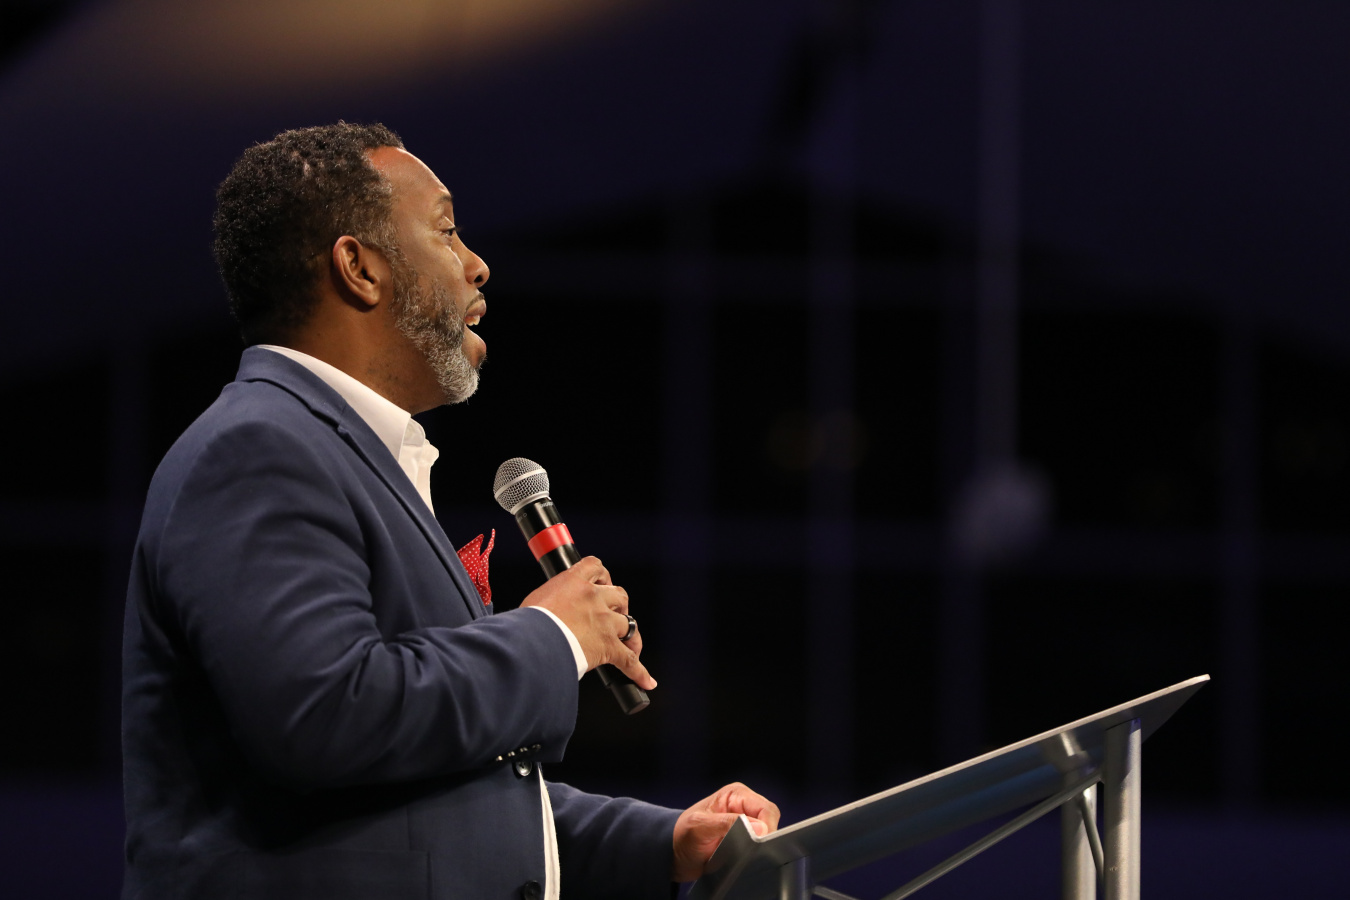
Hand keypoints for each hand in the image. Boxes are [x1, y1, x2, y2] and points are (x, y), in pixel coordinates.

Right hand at [520, 556, 654, 689]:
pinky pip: (629, 660)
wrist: (532, 641)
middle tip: (613, 616)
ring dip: (631, 636)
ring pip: (629, 624)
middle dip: (618, 605)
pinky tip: (647, 681)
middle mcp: (593, 598)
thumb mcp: (537, 600)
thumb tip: (549, 611)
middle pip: (619, 595)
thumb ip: (552, 600)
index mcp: (574, 582)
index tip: (601, 583)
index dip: (602, 576)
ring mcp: (604, 622)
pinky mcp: (608, 646)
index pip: (595, 568)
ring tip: (631, 647)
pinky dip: (639, 672)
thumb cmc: (527, 622)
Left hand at [671, 782, 780, 881]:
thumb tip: (758, 827)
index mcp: (735, 794)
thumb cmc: (682, 836)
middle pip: (770, 820)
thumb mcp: (699, 827)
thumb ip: (726, 823)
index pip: (765, 808)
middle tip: (752, 851)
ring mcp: (745, 822)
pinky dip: (756, 852)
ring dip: (759, 845)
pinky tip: (744, 857)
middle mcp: (743, 805)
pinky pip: (760, 845)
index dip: (768, 826)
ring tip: (743, 854)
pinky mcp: (745, 838)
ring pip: (768, 833)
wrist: (674, 854)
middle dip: (765, 836)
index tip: (761, 843)